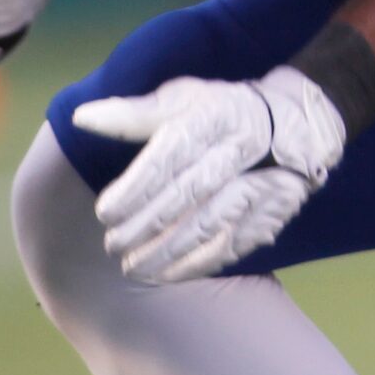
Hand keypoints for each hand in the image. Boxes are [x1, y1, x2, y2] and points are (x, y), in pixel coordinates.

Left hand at [70, 66, 346, 282]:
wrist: (293, 121)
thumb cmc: (219, 112)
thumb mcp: (181, 100)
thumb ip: (132, 114)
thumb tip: (81, 118)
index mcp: (215, 114)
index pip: (172, 152)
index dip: (137, 185)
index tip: (104, 211)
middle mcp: (242, 147)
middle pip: (191, 190)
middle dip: (148, 222)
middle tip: (112, 245)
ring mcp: (264, 180)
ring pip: (212, 221)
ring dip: (169, 251)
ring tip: (132, 268)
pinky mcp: (273, 210)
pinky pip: (235, 243)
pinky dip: (199, 263)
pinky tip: (168, 274)